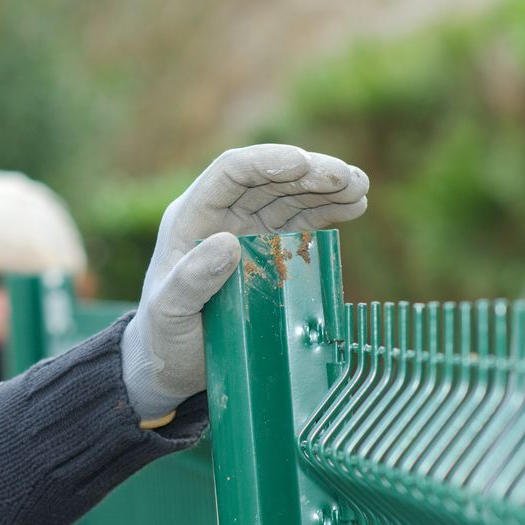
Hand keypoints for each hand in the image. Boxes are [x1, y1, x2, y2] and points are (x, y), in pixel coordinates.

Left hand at [122, 145, 367, 423]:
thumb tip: (229, 242)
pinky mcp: (271, 253)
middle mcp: (223, 216)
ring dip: (326, 188)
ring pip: (291, 197)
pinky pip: (303, 223)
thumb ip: (191, 280)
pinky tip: (356, 206)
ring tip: (360, 189)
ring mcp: (249, 232)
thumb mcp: (169, 311)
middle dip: (308, 173)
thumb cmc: (164, 335)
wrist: (174, 362)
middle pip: (269, 180)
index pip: (229, 173)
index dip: (266, 162)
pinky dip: (329, 212)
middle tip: (346, 178)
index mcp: (192, 216)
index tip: (302, 164)